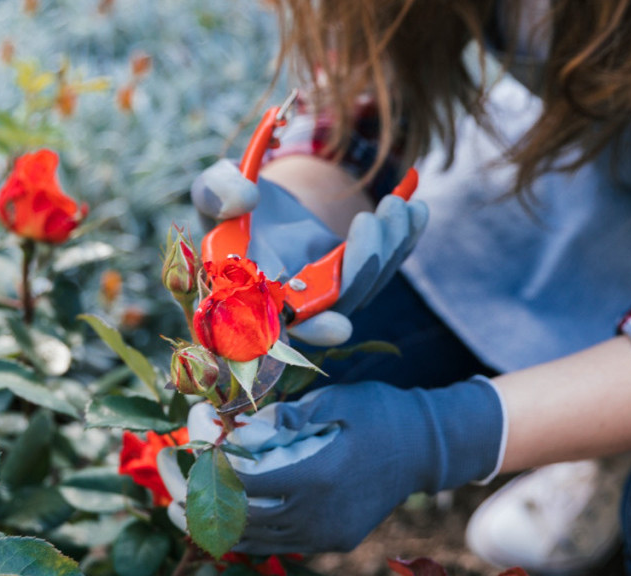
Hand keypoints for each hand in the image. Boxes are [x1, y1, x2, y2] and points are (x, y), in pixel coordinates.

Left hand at [169, 378, 504, 553]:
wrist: (428, 447)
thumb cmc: (378, 413)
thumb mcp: (331, 401)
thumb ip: (283, 418)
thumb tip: (239, 431)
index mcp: (317, 476)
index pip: (248, 485)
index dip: (214, 475)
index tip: (192, 459)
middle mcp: (320, 515)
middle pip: (246, 523)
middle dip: (206, 511)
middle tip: (173, 501)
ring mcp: (329, 534)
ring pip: (261, 542)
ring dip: (224, 528)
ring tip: (191, 514)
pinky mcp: (336, 542)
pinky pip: (283, 545)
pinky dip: (254, 535)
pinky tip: (233, 519)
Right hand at [189, 160, 428, 345]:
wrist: (262, 198)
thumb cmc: (232, 201)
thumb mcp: (215, 188)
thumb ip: (217, 193)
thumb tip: (244, 201)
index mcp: (250, 296)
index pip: (278, 328)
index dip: (307, 332)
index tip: (337, 327)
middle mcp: (291, 306)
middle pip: (335, 307)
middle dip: (360, 270)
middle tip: (369, 222)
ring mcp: (327, 295)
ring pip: (366, 287)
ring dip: (387, 248)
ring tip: (394, 205)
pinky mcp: (353, 278)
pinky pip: (384, 268)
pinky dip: (404, 240)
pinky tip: (415, 209)